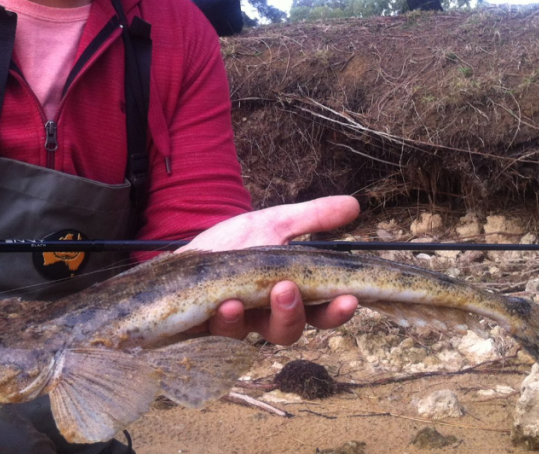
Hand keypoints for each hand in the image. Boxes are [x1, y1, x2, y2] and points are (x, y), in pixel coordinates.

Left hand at [180, 196, 360, 344]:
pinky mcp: (210, 327)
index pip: (320, 311)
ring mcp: (238, 324)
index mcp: (287, 294)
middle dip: (296, 314)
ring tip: (267, 291)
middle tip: (290, 290)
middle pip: (290, 330)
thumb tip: (355, 204)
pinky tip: (227, 303)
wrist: (183, 257)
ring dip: (263, 314)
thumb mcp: (273, 223)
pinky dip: (228, 319)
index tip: (350, 299)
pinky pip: (222, 333)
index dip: (336, 311)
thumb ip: (311, 218)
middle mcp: (265, 315)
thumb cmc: (232, 245)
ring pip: (258, 335)